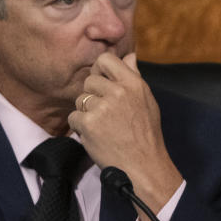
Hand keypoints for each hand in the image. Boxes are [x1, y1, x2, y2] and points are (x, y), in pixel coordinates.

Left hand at [68, 53, 182, 220]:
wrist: (144, 165)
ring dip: (86, 112)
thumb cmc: (146, 134)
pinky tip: (95, 136)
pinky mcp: (89, 123)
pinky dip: (80, 127)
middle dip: (92, 96)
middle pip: (89, 80)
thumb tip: (129, 55)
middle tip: (104, 113)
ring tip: (102, 126)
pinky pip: (73, 117)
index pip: (105, 60)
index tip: (102, 84)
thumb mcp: (147, 101)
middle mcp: (119, 91)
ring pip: (80, 99)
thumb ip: (134, 77)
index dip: (99, 71)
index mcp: (134, 83)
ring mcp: (103, 107)